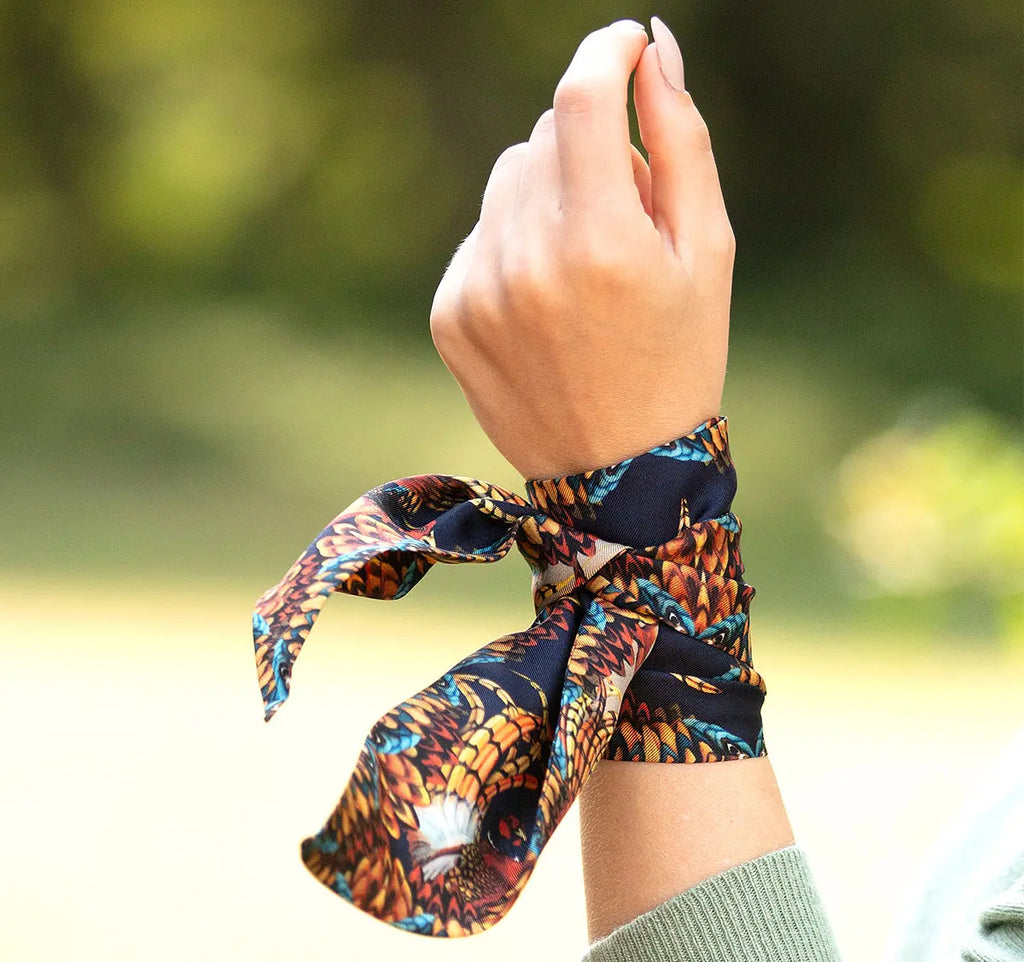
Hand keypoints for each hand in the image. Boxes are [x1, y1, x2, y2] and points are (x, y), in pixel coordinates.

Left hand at [429, 18, 735, 479]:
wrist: (615, 476)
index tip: (626, 43)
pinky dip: (516, 242)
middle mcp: (527, 261)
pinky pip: (482, 232)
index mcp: (601, 243)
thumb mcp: (706, 254)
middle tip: (628, 217)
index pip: (582, 95)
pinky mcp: (449, 313)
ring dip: (551, 194)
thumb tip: (654, 49)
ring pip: (508, 180)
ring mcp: (477, 289)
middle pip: (545, 134)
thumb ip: (680, 142)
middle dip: (592, 148)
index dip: (606, 50)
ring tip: (587, 267)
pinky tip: (548, 299)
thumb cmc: (679, 361)